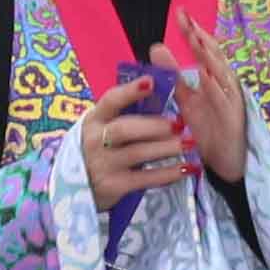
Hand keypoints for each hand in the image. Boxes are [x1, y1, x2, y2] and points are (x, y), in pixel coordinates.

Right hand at [80, 76, 195, 206]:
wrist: (80, 186)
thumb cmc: (102, 148)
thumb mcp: (105, 126)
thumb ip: (127, 112)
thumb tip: (160, 91)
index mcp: (95, 119)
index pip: (111, 101)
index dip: (130, 91)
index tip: (150, 83)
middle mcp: (95, 140)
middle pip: (124, 129)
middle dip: (154, 126)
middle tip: (180, 124)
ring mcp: (103, 164)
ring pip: (137, 153)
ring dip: (166, 148)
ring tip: (190, 144)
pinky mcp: (113, 186)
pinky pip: (145, 179)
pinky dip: (168, 174)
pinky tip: (186, 169)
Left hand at [168, 20, 249, 183]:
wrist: (226, 166)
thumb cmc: (208, 131)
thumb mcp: (186, 100)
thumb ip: (174, 75)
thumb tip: (156, 47)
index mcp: (212, 80)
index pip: (203, 50)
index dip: (193, 31)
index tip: (180, 13)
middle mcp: (224, 86)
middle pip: (214, 56)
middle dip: (200, 36)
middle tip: (186, 19)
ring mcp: (231, 100)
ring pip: (221, 73)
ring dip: (209, 55)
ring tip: (195, 38)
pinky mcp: (234, 117)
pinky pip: (224, 99)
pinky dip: (215, 86)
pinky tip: (205, 74)